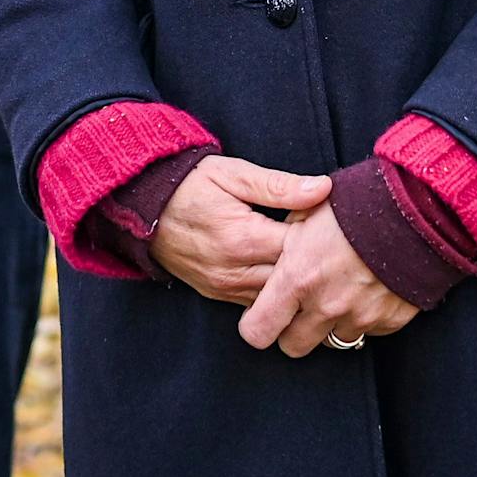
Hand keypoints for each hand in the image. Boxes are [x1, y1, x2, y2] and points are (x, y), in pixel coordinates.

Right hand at [148, 155, 331, 305]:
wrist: (143, 207)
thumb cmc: (191, 183)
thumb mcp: (234, 174)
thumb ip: (279, 186)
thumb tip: (323, 188)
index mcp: (243, 238)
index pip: (300, 249)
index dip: (322, 238)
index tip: (334, 223)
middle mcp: (235, 272)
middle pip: (292, 281)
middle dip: (313, 265)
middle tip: (332, 246)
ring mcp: (225, 288)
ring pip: (276, 299)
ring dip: (295, 283)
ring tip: (313, 261)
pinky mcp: (217, 296)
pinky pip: (256, 303)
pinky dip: (274, 292)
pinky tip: (287, 276)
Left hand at [239, 201, 418, 357]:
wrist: (416, 208)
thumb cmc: (358, 202)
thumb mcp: (311, 208)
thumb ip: (287, 234)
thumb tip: (276, 247)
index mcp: (297, 277)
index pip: (257, 330)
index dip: (257, 323)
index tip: (264, 311)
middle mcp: (325, 305)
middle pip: (292, 346)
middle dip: (292, 329)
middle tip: (302, 304)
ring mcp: (358, 317)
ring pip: (331, 341)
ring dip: (331, 322)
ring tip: (341, 288)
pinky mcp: (387, 322)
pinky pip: (365, 332)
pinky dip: (363, 317)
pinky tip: (368, 287)